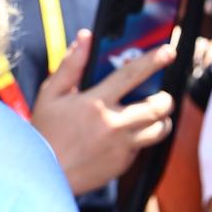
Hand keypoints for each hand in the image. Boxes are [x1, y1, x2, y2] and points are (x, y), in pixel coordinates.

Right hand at [31, 31, 176, 194]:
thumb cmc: (45, 131)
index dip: (152, 61)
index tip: (168, 52)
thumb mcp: (50, 94)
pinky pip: (142, 147)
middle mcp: (113, 124)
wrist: (43, 175)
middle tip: (162, 96)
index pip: (131, 75)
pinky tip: (127, 135)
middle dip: (166, 98)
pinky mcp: (122, 164)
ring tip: (153, 115)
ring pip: (160, 130)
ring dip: (163, 120)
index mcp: (95, 103)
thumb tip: (86, 37)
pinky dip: (141, 138)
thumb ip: (71, 65)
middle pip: (158, 107)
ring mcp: (121, 146)